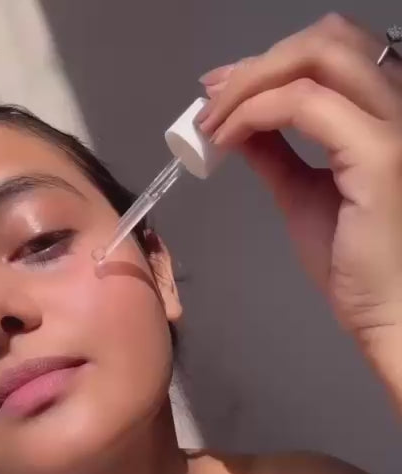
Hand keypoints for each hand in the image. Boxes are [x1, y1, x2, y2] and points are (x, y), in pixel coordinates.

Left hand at [197, 14, 401, 365]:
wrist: (386, 313)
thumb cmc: (355, 265)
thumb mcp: (303, 194)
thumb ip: (277, 154)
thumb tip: (241, 124)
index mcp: (384, 114)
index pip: (331, 52)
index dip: (270, 61)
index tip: (221, 90)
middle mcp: (398, 105)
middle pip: (326, 39)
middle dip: (257, 64)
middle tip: (211, 98)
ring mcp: (393, 126)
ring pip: (317, 57)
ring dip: (252, 81)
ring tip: (213, 119)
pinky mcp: (379, 155)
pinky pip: (303, 105)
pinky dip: (255, 112)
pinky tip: (228, 139)